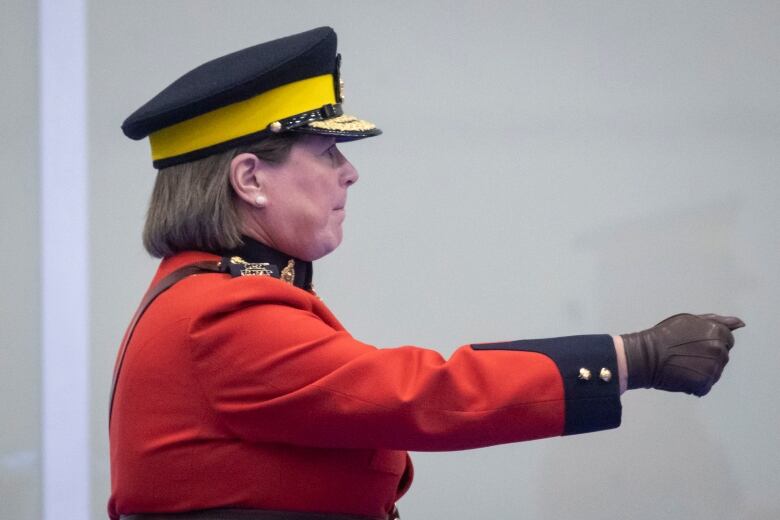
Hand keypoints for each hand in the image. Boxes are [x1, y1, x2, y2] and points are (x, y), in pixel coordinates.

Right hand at [621, 313, 744, 395]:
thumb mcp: (690, 320)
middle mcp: (719, 349)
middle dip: (707, 356)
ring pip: (714, 372)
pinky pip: (705, 386)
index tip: (693, 344)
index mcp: (718, 332)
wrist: (645, 355)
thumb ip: (717, 321)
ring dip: (701, 370)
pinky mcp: (704, 383)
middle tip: (685, 354)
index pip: (727, 340)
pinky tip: (681, 375)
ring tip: (682, 365)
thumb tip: (739, 324)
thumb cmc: (664, 336)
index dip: (709, 342)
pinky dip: (694, 384)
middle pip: (722, 356)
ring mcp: (713, 368)